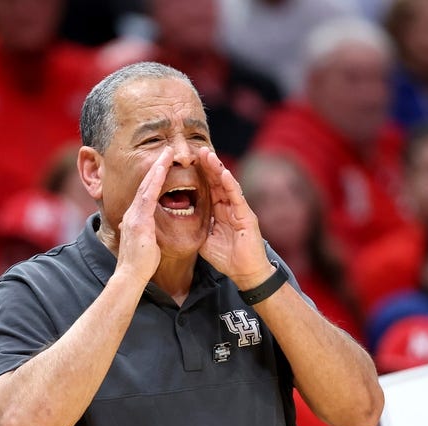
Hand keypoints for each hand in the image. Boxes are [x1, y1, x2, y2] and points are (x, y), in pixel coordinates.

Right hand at [116, 144, 173, 283]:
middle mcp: (132, 213)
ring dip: (156, 168)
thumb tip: (142, 230)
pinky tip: (162, 169)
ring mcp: (134, 215)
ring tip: (166, 153)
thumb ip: (144, 232)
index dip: (154, 178)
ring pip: (146, 185)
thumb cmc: (140, 264)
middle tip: (165, 151)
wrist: (131, 275)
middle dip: (156, 167)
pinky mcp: (139, 220)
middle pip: (145, 184)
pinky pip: (148, 195)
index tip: (163, 165)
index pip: (146, 193)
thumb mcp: (144, 243)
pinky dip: (155, 181)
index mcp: (135, 218)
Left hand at [197, 147, 272, 288]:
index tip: (188, 162)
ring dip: (218, 170)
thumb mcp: (205, 241)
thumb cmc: (228, 259)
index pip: (208, 189)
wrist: (245, 273)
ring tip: (208, 155)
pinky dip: (230, 185)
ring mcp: (239, 210)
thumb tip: (180, 222)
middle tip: (198, 150)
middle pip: (217, 182)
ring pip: (227, 185)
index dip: (200, 175)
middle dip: (208, 166)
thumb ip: (197, 228)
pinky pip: (237, 197)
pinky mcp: (247, 216)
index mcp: (220, 212)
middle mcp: (230, 207)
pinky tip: (223, 174)